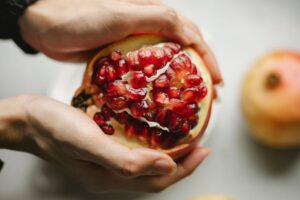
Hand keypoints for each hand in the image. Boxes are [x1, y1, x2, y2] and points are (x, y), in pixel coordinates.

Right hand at [0, 95, 209, 192]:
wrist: (28, 119)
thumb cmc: (53, 129)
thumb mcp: (89, 143)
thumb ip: (125, 160)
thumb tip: (166, 166)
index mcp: (109, 178)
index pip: (157, 181)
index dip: (184, 168)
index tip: (204, 150)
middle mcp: (110, 173)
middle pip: (155, 173)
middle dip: (181, 161)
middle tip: (199, 142)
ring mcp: (106, 160)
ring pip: (146, 160)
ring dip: (167, 150)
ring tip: (183, 134)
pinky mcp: (102, 145)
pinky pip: (133, 147)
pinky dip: (149, 140)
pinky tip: (153, 126)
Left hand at [18, 0, 221, 83]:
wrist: (43, 25)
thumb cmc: (76, 17)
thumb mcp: (119, 15)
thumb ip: (158, 19)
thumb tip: (193, 35)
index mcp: (153, 15)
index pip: (191, 36)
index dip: (208, 59)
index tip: (217, 82)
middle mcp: (148, 28)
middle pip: (183, 52)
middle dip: (198, 75)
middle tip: (208, 98)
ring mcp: (135, 44)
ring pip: (166, 64)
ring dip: (179, 83)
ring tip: (188, 104)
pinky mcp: (122, 57)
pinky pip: (146, 73)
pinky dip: (156, 86)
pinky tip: (159, 101)